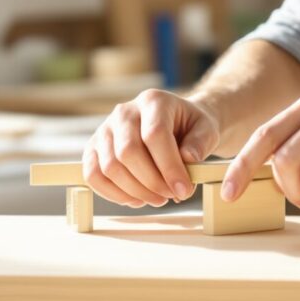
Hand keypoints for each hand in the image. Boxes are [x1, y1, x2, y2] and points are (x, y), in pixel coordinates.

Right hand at [82, 90, 221, 207]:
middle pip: (128, 152)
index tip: (184, 190)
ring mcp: (105, 129)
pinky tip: (136, 199)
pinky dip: (113, 194)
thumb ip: (201, 142)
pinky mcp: (94, 147)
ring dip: (135, 191)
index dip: (169, 167)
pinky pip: (93, 175)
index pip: (154, 134)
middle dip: (151, 182)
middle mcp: (124, 111)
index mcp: (153, 101)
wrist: (176, 123)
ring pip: (109, 167)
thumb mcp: (207, 129)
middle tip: (171, 196)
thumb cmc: (191, 127)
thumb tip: (188, 159)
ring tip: (157, 199)